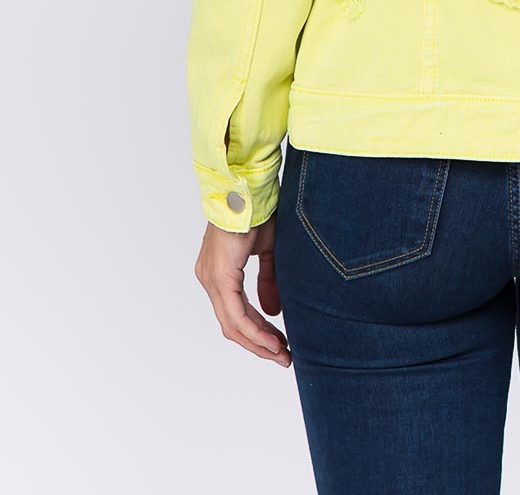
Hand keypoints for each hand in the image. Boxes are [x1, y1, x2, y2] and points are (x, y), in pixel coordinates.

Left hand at [194, 212, 291, 366]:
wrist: (249, 191)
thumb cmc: (258, 212)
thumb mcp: (267, 252)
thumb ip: (268, 281)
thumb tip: (273, 312)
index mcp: (217, 272)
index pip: (234, 313)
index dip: (256, 332)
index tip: (279, 344)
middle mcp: (208, 278)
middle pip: (231, 325)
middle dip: (258, 344)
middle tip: (283, 357)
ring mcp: (211, 279)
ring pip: (232, 324)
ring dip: (258, 342)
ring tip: (282, 353)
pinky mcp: (220, 278)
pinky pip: (237, 314)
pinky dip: (255, 330)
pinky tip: (272, 340)